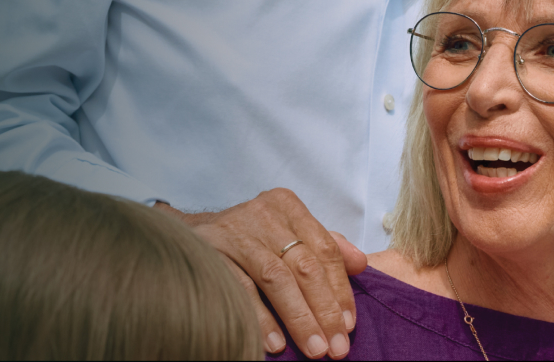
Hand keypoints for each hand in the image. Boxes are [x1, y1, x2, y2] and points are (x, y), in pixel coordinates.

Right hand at [155, 189, 364, 358]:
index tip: (348, 324)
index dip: (340, 289)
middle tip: (336, 346)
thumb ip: (326, 246)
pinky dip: (260, 318)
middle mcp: (263, 214)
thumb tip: (361, 264)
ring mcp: (235, 233)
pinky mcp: (210, 253)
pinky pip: (240, 288)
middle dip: (323, 309)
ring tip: (314, 348)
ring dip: (298, 318)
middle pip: (303, 265)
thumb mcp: (289, 232)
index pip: (324, 249)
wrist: (191, 233)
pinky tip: (274, 342)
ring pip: (275, 278)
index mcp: (287, 206)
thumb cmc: (251, 237)